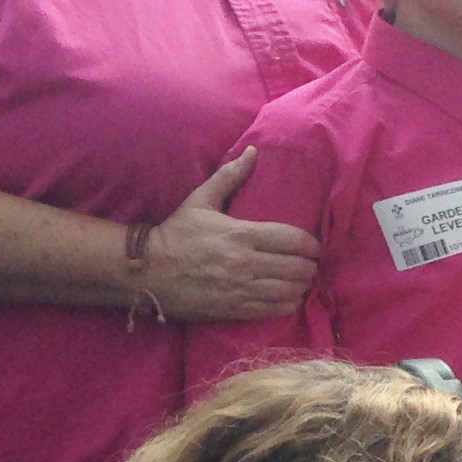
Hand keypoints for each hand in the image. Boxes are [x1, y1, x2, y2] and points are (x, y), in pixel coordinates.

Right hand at [148, 148, 322, 321]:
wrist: (146, 270)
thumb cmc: (176, 233)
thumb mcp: (200, 199)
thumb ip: (230, 176)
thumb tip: (254, 151)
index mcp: (241, 234)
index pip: (293, 240)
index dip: (312, 245)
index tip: (315, 247)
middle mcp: (245, 262)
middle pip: (298, 268)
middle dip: (310, 267)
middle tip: (310, 265)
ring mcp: (240, 288)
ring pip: (289, 291)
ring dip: (302, 287)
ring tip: (302, 282)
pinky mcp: (233, 309)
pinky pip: (273, 310)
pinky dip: (288, 304)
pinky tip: (289, 298)